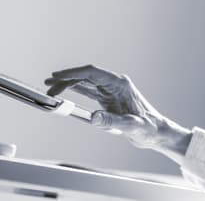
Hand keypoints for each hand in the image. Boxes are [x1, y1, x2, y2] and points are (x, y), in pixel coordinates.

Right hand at [44, 65, 191, 161]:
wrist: (155, 132)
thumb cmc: (149, 127)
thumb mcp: (131, 126)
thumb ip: (112, 121)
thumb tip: (93, 117)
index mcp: (120, 84)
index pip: (92, 73)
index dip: (73, 73)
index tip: (58, 76)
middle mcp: (114, 84)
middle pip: (86, 76)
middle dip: (67, 78)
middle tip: (49, 84)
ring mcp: (111, 91)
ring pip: (86, 83)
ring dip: (69, 84)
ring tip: (51, 86)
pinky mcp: (108, 99)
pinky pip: (88, 91)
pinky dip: (75, 91)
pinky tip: (65, 92)